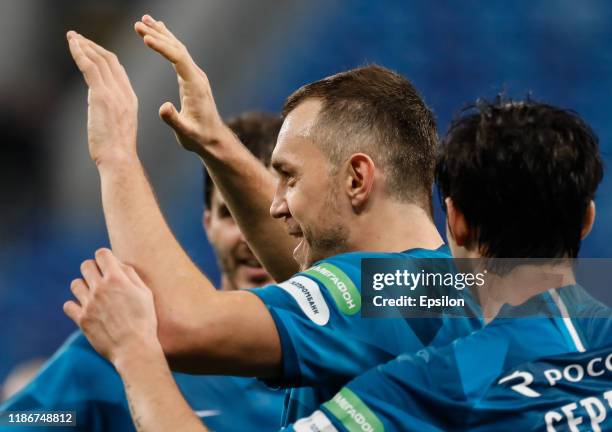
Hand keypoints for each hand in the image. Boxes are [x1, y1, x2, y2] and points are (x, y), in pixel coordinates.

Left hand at [63, 248, 160, 366]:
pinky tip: (87, 310)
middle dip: (93, 269)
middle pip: (85, 265)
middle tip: (102, 280)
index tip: (109, 265)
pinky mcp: (81, 319)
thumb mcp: (145, 294)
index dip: (105, 257)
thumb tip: (118, 264)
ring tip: (94, 296)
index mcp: (116, 279)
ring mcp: (88, 304)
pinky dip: (75, 306)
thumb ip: (131, 275)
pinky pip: (68, 305)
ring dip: (84, 286)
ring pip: (75, 284)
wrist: (134, 349)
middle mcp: (100, 288)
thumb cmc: (144, 320)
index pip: (101, 254)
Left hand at [67, 31, 138, 165]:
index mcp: (130, 99)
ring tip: (72, 37)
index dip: (104, 56)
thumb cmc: (116, 151)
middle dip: (94, 46)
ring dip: (84, 45)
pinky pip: (90, 67)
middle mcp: (124, 93)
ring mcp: (114, 93)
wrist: (120, 159)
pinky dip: (80, 53)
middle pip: (110, 60)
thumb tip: (95, 104)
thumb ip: (107, 110)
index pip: (118, 70)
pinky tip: (72, 45)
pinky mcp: (102, 96)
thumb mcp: (116, 126)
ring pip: (99, 60)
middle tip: (79, 38)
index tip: (92, 49)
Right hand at [134, 14, 231, 153]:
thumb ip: (174, 120)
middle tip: (138, 23)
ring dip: (161, 34)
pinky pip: (178, 56)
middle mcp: (197, 76)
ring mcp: (195, 76)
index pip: (178, 59)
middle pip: (177, 48)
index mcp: (195, 86)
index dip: (162, 47)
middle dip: (158, 35)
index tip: (145, 38)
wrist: (213, 140)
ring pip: (178, 49)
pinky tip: (159, 34)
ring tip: (144, 20)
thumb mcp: (185, 132)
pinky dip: (167, 43)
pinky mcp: (192, 78)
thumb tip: (163, 108)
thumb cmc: (199, 138)